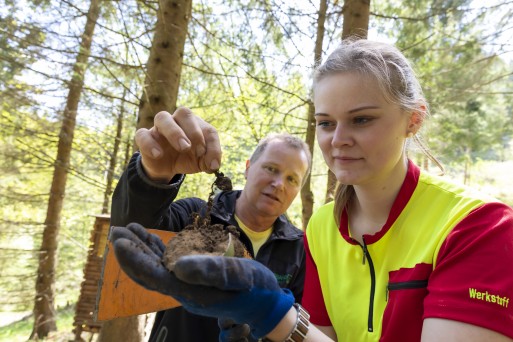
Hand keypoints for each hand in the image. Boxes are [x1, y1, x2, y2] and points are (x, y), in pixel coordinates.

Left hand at [111, 223, 294, 338]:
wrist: (266, 303)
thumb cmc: (256, 289)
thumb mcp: (240, 276)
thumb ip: (212, 271)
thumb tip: (178, 266)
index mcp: (191, 291)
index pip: (154, 276)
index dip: (134, 260)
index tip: (119, 242)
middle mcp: (184, 290)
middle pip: (148, 273)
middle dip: (130, 253)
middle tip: (115, 231)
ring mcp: (187, 285)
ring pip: (155, 268)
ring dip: (139, 250)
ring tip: (125, 231)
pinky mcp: (194, 279)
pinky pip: (168, 265)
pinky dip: (156, 251)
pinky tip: (149, 239)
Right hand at [135, 107, 221, 181]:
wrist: (168, 168)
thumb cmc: (188, 158)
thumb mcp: (202, 162)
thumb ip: (210, 161)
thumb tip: (214, 165)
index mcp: (195, 125)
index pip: (207, 128)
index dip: (211, 144)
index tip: (210, 161)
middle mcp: (177, 121)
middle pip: (184, 113)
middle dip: (193, 131)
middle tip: (197, 150)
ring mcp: (159, 127)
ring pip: (162, 117)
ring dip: (174, 132)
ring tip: (183, 148)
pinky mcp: (145, 138)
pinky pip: (142, 134)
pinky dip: (150, 143)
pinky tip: (158, 155)